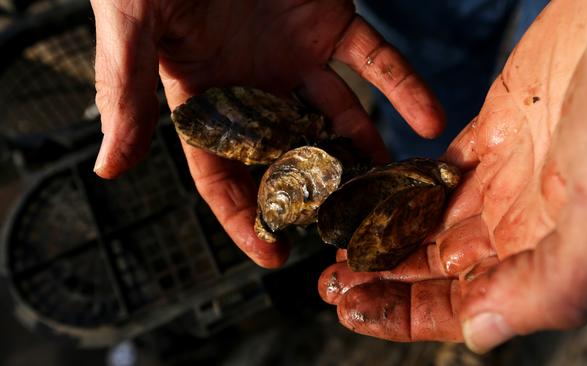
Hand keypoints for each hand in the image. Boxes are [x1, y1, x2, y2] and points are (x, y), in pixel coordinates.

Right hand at [90, 0, 443, 267]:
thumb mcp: (134, 29)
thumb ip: (125, 96)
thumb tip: (108, 169)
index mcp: (205, 100)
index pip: (223, 173)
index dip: (244, 218)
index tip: (275, 258)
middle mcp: (255, 89)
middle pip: (291, 156)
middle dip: (319, 196)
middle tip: (351, 233)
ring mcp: (297, 60)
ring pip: (340, 118)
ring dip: (369, 153)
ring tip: (396, 191)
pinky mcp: (332, 25)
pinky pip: (375, 62)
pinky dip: (404, 88)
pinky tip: (431, 119)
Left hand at [319, 0, 586, 351]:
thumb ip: (553, 282)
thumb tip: (481, 334)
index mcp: (554, 250)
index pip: (468, 303)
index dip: (407, 314)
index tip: (353, 310)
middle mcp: (528, 217)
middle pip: (440, 264)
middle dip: (383, 276)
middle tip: (331, 280)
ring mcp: (511, 169)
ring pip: (433, 217)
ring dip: (385, 232)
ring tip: (339, 242)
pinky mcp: (499, 123)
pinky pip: (438, 165)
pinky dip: (404, 181)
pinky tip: (373, 192)